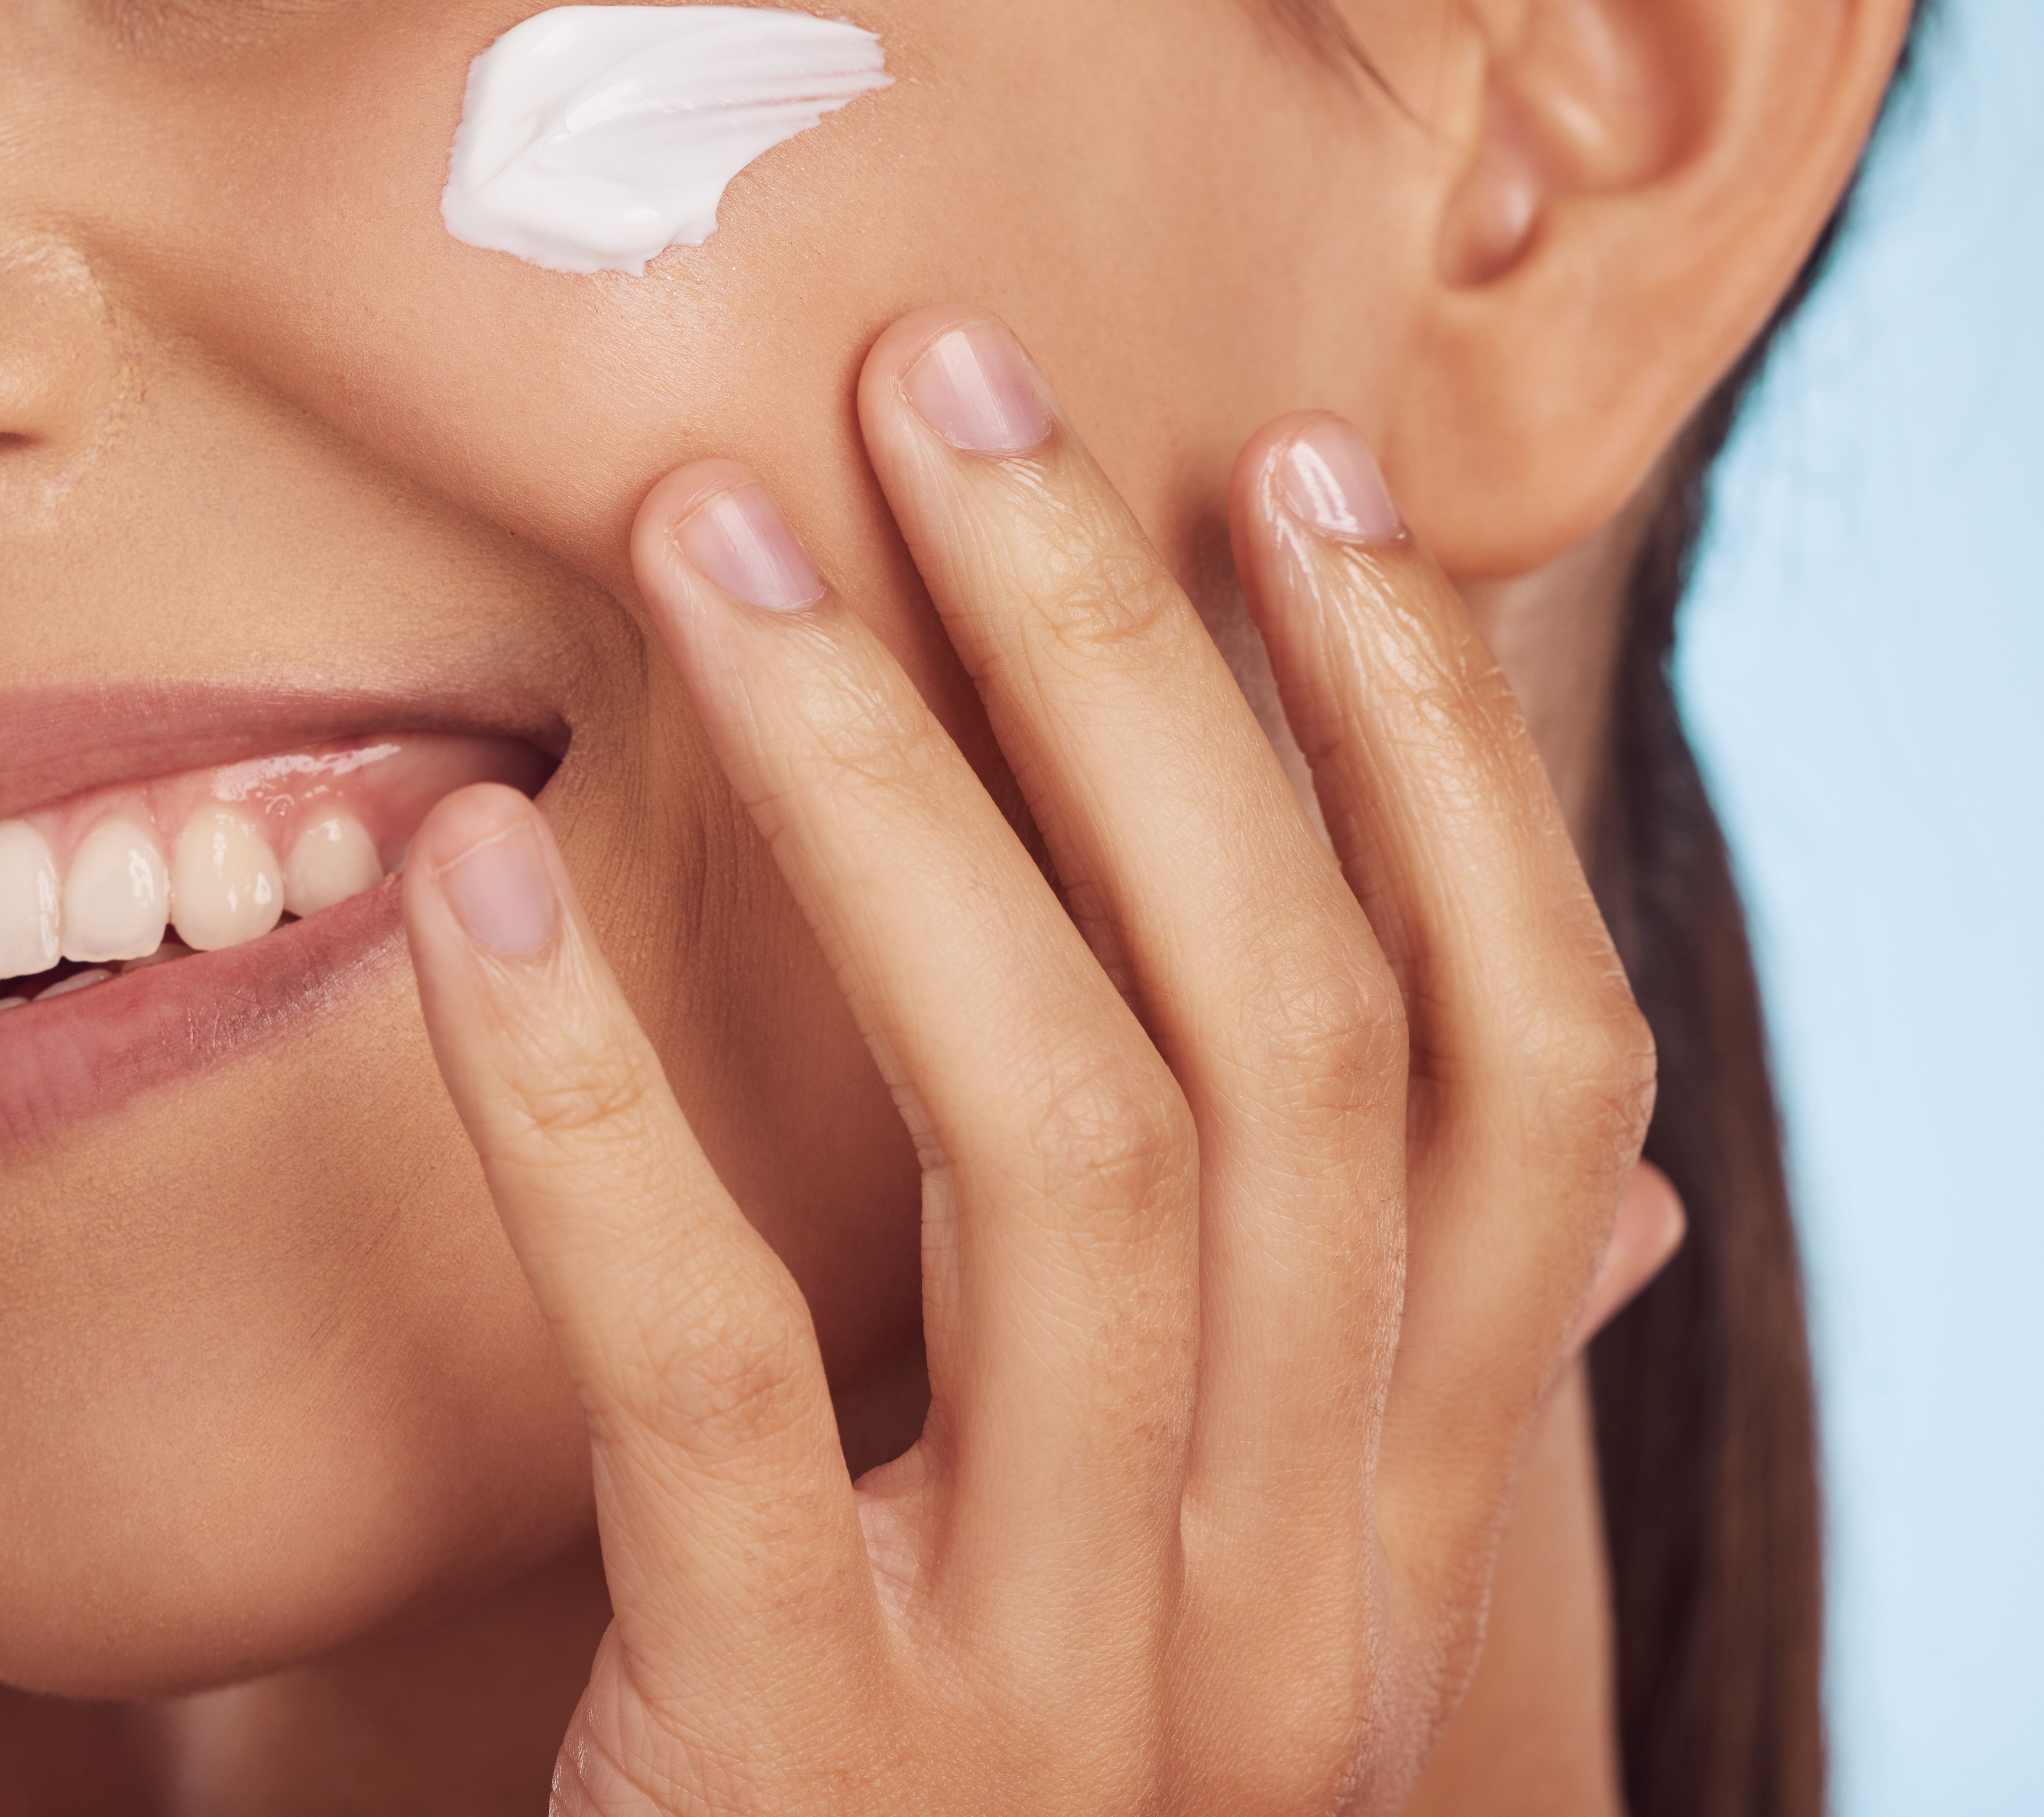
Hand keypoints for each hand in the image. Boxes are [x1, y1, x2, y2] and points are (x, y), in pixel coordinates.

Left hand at [399, 306, 1677, 1813]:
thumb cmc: (993, 1795)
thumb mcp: (1218, 1601)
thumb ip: (1375, 1397)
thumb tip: (1596, 1173)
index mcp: (1397, 1527)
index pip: (1521, 1074)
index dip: (1434, 753)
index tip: (1294, 491)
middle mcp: (1300, 1595)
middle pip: (1285, 1037)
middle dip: (1134, 675)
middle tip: (954, 396)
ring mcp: (1076, 1689)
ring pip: (1069, 1141)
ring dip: (897, 799)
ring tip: (726, 545)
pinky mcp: (805, 1757)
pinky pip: (716, 1363)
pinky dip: (590, 1102)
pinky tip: (478, 889)